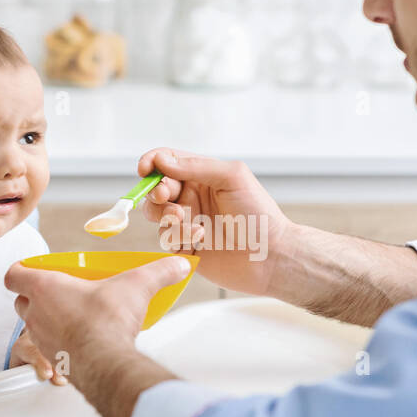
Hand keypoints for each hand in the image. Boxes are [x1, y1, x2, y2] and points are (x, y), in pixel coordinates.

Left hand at [4, 256, 193, 380]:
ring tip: (73, 316)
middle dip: (35, 296)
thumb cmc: (107, 321)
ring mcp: (41, 339)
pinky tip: (81, 339)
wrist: (105, 363)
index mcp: (45, 287)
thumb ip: (159, 272)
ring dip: (47, 319)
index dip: (22, 271)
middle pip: (21, 300)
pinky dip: (59, 342)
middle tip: (60, 292)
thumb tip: (179, 264)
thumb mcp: (137, 286)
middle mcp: (36, 313)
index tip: (36, 270)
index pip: (14, 274)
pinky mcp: (52, 359)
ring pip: (33, 325)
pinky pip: (47, 347)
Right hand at [136, 148, 294, 296]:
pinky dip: (178, 238)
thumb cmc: (259, 215)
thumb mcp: (232, 178)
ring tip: (186, 220)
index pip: (168, 162)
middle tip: (167, 198)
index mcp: (203, 177)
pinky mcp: (186, 248)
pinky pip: (166, 241)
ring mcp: (188, 223)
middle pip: (156, 190)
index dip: (152, 163)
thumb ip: (196, 166)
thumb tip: (162, 160)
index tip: (145, 169)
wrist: (271, 257)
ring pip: (157, 216)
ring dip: (166, 217)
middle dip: (156, 193)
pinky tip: (200, 240)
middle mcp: (193, 198)